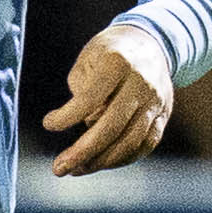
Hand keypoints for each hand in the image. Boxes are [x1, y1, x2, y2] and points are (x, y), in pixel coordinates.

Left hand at [42, 23, 175, 176]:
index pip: (91, 97)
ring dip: (101, 162)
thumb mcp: (88, 59)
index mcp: (119, 63)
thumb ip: (82, 92)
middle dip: (83, 152)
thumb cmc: (109, 53)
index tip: (48, 124)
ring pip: (130, 142)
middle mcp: (142, 83)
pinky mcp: (164, 115)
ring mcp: (157, 101)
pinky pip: (144, 145)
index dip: (68, 116)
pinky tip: (100, 163)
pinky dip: (122, 159)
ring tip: (76, 169)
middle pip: (112, 126)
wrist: (151, 43)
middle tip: (59, 169)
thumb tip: (87, 127)